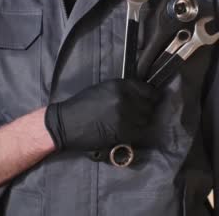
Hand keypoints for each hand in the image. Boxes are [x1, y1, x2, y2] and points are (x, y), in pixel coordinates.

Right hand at [44, 79, 158, 150]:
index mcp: (120, 86)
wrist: (66, 123)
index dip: (152, 96)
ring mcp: (124, 117)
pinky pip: (138, 133)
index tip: (151, 100)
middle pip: (149, 107)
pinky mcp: (121, 132)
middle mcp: (124, 99)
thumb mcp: (104, 89)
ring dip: (141, 123)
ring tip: (130, 123)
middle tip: (137, 114)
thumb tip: (142, 94)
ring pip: (145, 121)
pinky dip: (135, 133)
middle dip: (146, 111)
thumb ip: (124, 90)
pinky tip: (126, 131)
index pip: (149, 91)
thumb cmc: (82, 104)